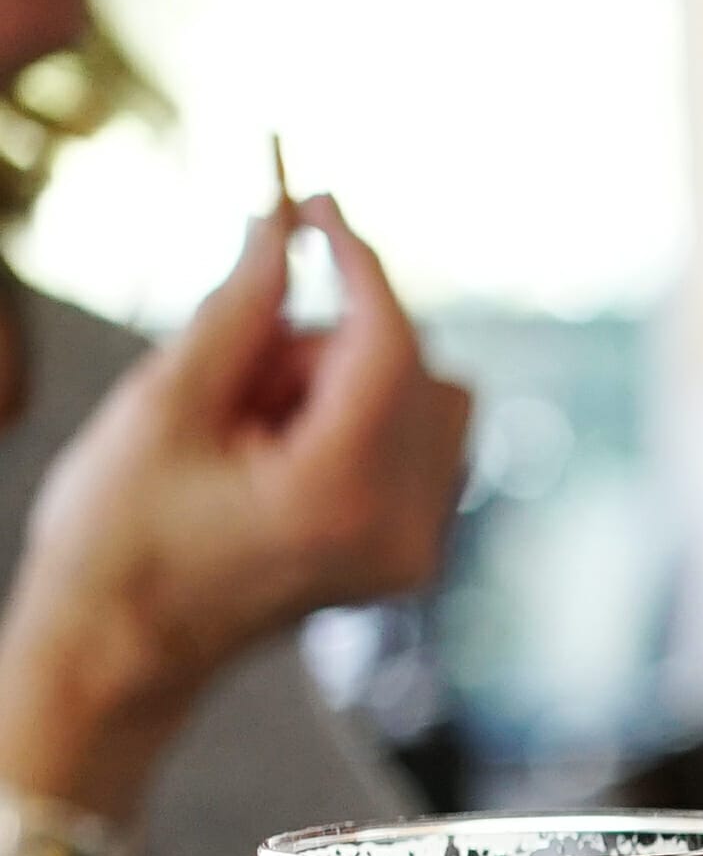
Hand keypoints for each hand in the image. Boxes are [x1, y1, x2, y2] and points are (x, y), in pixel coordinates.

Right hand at [0, 196, 473, 820]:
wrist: (122, 651)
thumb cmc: (119, 535)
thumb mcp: (163, 404)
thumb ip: (239, 308)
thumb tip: (284, 225)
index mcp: (341, 494)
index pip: (391, 344)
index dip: (358, 261)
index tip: (317, 204)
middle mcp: (404, 528)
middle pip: (421, 370)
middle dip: (336, 340)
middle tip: (241, 375)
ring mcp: (417, 551)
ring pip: (431, 405)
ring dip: (349, 381)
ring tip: (250, 424)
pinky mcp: (412, 556)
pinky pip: (422, 449)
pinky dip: (362, 421)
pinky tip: (280, 452)